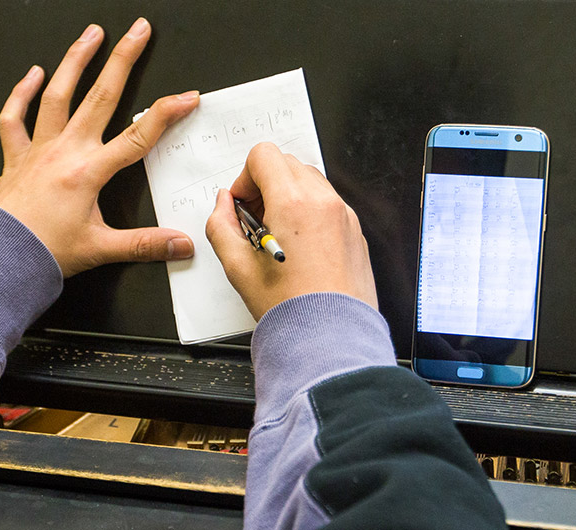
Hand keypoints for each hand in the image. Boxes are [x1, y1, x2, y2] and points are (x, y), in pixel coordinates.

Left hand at [0, 18, 199, 277]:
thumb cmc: (40, 252)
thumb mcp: (100, 249)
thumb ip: (144, 245)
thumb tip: (180, 244)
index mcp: (88, 172)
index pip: (138, 136)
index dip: (166, 114)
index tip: (187, 97)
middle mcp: (64, 152)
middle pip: (100, 96)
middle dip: (123, 60)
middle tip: (138, 32)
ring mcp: (38, 149)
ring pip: (57, 93)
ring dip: (75, 60)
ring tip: (91, 34)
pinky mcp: (15, 156)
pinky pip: (14, 117)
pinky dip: (21, 93)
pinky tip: (32, 73)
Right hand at [205, 143, 377, 319]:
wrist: (331, 338)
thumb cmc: (291, 309)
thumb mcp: (237, 267)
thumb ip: (221, 226)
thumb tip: (223, 205)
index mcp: (293, 204)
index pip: (264, 155)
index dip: (245, 177)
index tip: (242, 203)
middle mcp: (323, 203)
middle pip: (287, 164)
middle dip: (265, 185)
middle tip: (255, 220)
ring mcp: (344, 216)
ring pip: (309, 181)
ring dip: (288, 196)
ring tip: (277, 235)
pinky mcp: (355, 231)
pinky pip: (328, 204)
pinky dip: (309, 212)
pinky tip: (298, 247)